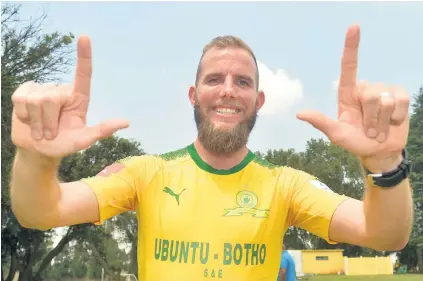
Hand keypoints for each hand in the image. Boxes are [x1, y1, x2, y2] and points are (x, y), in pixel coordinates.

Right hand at [11, 36, 128, 158]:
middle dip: (48, 121)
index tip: (85, 37)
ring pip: (35, 100)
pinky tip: (27, 120)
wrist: (39, 150)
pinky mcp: (24, 92)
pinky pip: (20, 99)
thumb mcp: (84, 140)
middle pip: (51, 98)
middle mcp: (62, 91)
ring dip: (37, 122)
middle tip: (51, 133)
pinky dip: (23, 115)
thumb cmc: (64, 144)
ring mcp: (42, 90)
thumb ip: (102, 131)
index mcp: (79, 98)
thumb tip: (125, 122)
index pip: (83, 74)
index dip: (84, 55)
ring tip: (41, 130)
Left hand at [296, 25, 409, 171]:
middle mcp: (365, 89)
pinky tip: (392, 123)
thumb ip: (321, 123)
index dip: (351, 46)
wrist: (378, 151)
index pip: (349, 66)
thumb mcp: (336, 134)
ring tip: (377, 129)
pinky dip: (396, 118)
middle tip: (367, 130)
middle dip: (369, 119)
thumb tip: (299, 114)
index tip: (353, 27)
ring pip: (385, 100)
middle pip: (369, 94)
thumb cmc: (355, 141)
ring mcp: (384, 92)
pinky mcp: (400, 97)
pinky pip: (401, 101)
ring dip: (381, 122)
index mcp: (347, 94)